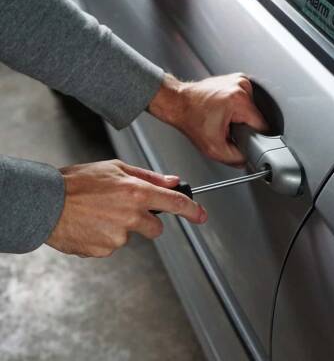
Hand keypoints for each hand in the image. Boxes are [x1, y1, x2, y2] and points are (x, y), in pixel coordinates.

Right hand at [46, 160, 207, 257]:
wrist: (45, 203)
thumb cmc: (76, 182)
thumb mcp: (115, 168)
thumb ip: (148, 176)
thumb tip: (172, 181)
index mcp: (136, 193)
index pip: (175, 204)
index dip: (193, 210)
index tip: (201, 216)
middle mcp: (131, 216)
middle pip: (156, 228)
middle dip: (146, 222)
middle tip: (124, 210)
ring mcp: (118, 236)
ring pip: (131, 236)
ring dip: (121, 228)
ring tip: (99, 214)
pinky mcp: (104, 250)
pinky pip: (112, 246)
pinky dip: (105, 238)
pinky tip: (91, 225)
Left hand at [148, 73, 268, 165]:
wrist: (178, 103)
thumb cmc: (190, 119)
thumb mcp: (213, 149)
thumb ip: (235, 159)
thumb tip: (247, 160)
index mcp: (239, 100)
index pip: (263, 126)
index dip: (254, 138)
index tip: (244, 140)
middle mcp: (241, 86)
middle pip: (257, 118)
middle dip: (245, 127)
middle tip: (228, 129)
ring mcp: (239, 80)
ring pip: (252, 110)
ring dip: (241, 118)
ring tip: (224, 119)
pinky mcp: (236, 79)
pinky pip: (246, 101)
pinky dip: (238, 108)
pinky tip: (225, 111)